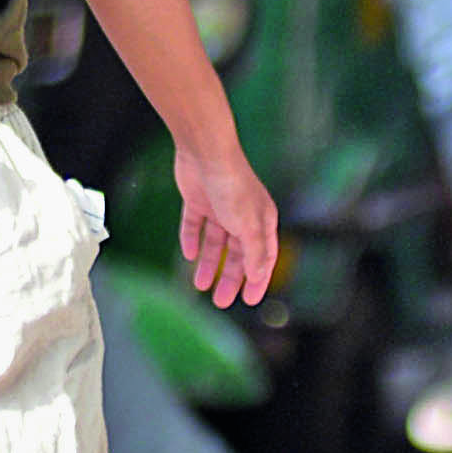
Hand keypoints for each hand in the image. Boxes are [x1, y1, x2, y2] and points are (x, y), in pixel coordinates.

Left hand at [174, 137, 280, 309]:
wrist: (206, 151)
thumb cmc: (233, 186)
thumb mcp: (248, 225)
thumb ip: (254, 252)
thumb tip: (257, 275)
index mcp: (262, 220)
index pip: (263, 257)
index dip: (257, 280)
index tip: (249, 301)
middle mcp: (242, 215)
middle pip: (237, 254)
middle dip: (230, 279)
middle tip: (220, 301)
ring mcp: (219, 207)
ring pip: (215, 243)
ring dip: (208, 264)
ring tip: (199, 286)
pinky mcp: (197, 200)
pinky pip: (194, 225)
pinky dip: (191, 240)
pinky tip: (188, 255)